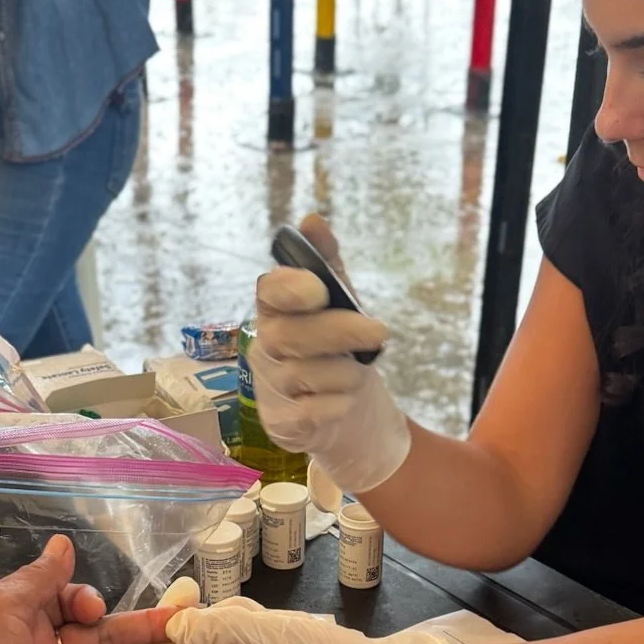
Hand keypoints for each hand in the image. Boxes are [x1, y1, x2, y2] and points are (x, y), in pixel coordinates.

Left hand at [152, 599, 459, 643]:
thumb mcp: (279, 634)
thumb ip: (221, 628)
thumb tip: (172, 627)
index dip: (169, 623)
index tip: (191, 587)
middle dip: (222, 620)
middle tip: (265, 616)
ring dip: (246, 625)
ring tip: (288, 628)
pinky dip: (262, 637)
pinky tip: (294, 638)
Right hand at [251, 212, 411, 495]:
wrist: (344, 411)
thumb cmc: (338, 347)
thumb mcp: (340, 301)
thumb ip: (327, 262)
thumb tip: (312, 220)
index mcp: (275, 309)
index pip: (268, 292)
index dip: (289, 288)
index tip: (319, 289)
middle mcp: (263, 346)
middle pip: (290, 336)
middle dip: (339, 332)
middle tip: (380, 333)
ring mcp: (267, 387)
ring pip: (308, 376)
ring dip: (346, 374)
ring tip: (354, 374)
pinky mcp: (280, 423)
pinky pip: (314, 412)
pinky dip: (339, 405)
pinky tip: (340, 402)